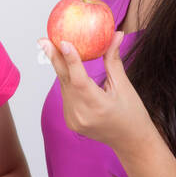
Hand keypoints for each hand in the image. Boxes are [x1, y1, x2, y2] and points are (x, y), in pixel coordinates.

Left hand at [39, 31, 150, 150]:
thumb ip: (114, 61)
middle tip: (43, 40)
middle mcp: (82, 115)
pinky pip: (66, 95)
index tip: (62, 42)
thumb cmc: (132, 114)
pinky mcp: (70, 121)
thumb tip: (116, 34)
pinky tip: (67, 69)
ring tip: (54, 48)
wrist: (130, 141)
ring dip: (61, 69)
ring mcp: (73, 120)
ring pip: (64, 87)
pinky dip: (67, 82)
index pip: (80, 80)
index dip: (70, 60)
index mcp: (98, 106)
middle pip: (65, 81)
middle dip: (54, 59)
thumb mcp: (125, 87)